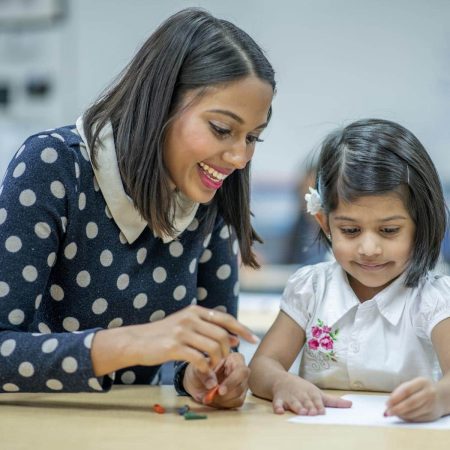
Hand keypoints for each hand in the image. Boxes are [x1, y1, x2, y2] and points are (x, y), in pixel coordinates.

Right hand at [127, 305, 257, 372]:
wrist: (136, 341)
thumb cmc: (163, 335)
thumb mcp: (186, 325)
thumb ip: (208, 329)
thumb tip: (234, 337)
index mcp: (195, 311)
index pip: (226, 318)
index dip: (242, 329)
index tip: (253, 339)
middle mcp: (190, 318)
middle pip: (222, 336)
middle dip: (228, 352)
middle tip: (224, 362)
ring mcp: (182, 331)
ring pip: (214, 348)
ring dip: (218, 362)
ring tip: (213, 368)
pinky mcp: (174, 347)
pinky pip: (200, 360)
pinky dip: (207, 370)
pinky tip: (206, 375)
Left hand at [183, 352, 249, 408]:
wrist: (196, 380)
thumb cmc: (200, 369)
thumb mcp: (198, 368)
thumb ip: (205, 375)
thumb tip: (213, 385)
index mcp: (235, 359)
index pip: (240, 371)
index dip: (232, 382)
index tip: (220, 390)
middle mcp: (241, 372)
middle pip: (242, 386)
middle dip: (226, 394)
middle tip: (210, 397)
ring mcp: (241, 384)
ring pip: (239, 397)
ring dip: (222, 401)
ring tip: (207, 397)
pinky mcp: (239, 396)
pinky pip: (235, 404)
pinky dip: (223, 405)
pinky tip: (212, 400)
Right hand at [271, 373, 351, 414]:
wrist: (280, 378)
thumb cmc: (303, 389)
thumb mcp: (317, 392)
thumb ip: (333, 401)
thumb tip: (351, 404)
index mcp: (311, 393)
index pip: (316, 400)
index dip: (318, 405)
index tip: (321, 411)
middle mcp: (300, 394)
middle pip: (305, 402)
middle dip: (308, 407)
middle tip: (312, 413)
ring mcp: (289, 396)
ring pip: (293, 402)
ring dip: (297, 407)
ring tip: (301, 412)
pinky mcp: (278, 398)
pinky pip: (277, 403)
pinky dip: (278, 407)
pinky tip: (279, 411)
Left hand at [385, 377, 443, 421]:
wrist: (443, 396)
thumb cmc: (422, 388)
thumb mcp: (413, 383)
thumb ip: (401, 390)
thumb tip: (389, 402)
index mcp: (422, 382)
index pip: (407, 390)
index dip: (395, 398)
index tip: (387, 403)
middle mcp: (429, 393)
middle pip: (411, 403)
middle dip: (397, 409)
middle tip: (387, 412)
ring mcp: (432, 405)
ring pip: (414, 412)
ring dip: (401, 415)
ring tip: (392, 414)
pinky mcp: (433, 415)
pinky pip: (418, 418)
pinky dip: (407, 418)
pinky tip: (401, 416)